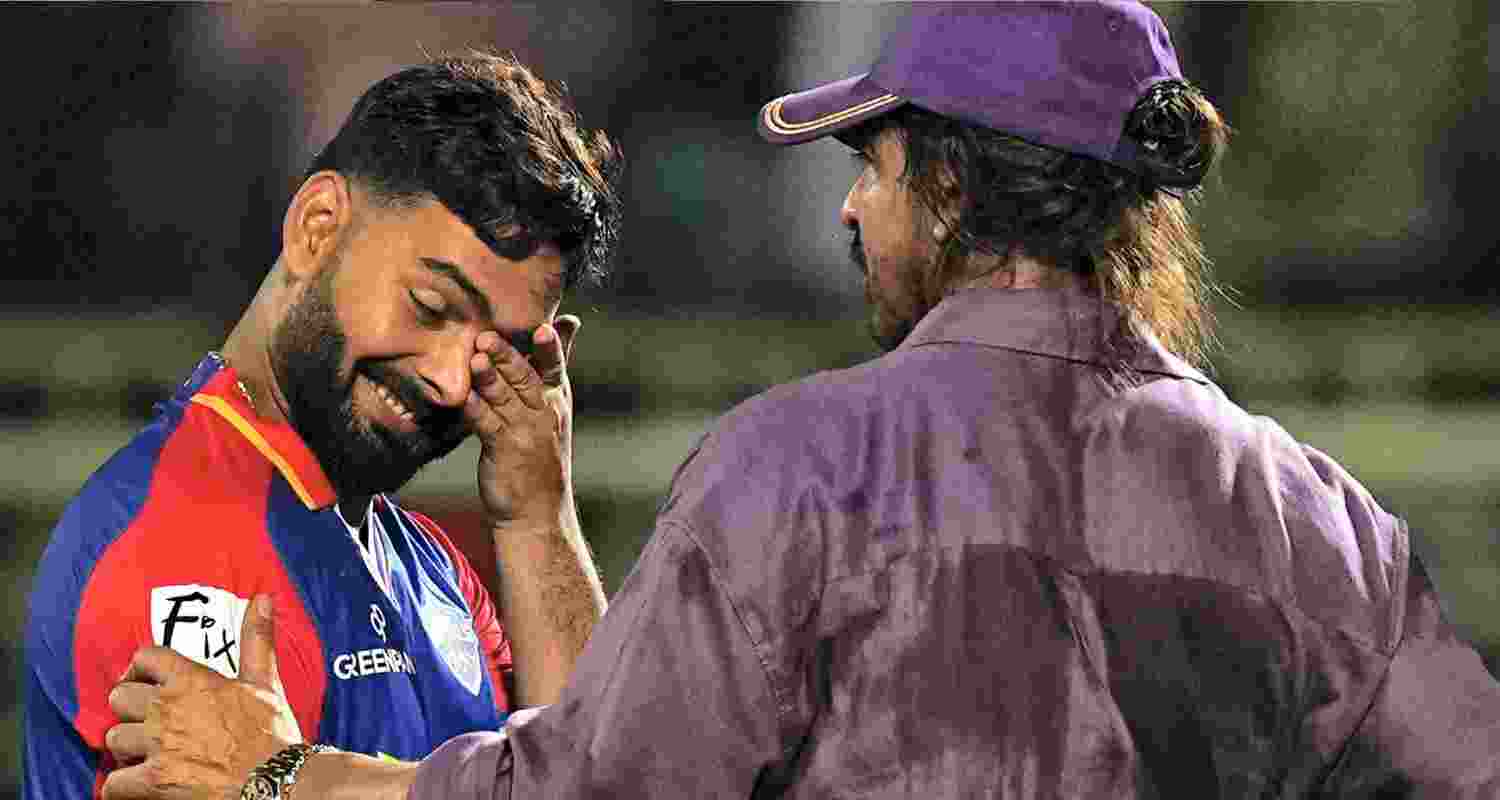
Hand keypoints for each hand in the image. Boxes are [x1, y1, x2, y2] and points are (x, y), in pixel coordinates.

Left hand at [102, 595, 301, 799]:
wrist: (276, 779)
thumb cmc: (272, 732)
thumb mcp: (266, 681)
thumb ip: (257, 638)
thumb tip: (263, 598)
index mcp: (192, 680)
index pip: (144, 657)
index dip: (141, 668)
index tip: (146, 680)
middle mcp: (167, 709)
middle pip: (119, 698)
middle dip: (130, 710)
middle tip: (146, 719)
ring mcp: (157, 746)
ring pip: (114, 739)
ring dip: (127, 748)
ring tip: (145, 753)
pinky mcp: (154, 781)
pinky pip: (113, 784)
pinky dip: (121, 786)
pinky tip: (137, 784)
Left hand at [464, 314, 580, 525]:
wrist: (537, 509)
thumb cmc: (541, 449)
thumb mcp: (554, 404)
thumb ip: (554, 363)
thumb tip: (570, 320)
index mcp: (556, 398)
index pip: (554, 368)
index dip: (549, 349)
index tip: (543, 329)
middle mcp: (544, 413)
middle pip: (526, 380)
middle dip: (508, 358)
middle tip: (488, 337)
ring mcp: (524, 433)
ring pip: (505, 399)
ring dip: (489, 379)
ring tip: (474, 360)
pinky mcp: (503, 450)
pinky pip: (487, 426)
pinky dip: (475, 410)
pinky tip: (463, 397)